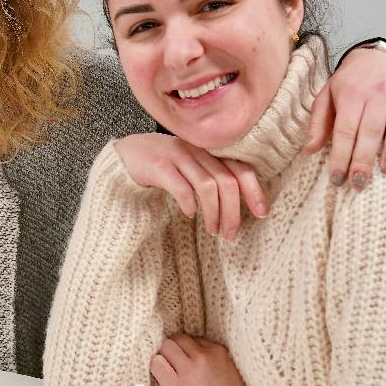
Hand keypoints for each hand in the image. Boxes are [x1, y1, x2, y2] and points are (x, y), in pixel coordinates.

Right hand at [112, 133, 266, 240]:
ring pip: (207, 186)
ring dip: (213, 213)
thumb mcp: (192, 167)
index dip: (254, 191)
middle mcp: (197, 150)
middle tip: (231, 235)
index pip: (240, 168)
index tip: (261, 214)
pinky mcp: (158, 165)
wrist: (124, 154)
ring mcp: (177, 155)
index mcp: (209, 150)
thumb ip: (213, 176)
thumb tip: (241, 203)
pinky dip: (190, 204)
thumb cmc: (164, 166)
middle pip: (226, 181)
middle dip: (233, 212)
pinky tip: (189, 214)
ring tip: (212, 230)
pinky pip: (181, 187)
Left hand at [304, 45, 385, 189]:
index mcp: (351, 95)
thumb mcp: (326, 96)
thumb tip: (308, 150)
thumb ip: (318, 123)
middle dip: (363, 159)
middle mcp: (376, 94)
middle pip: (370, 130)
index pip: (344, 130)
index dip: (340, 156)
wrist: (374, 58)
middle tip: (358, 183)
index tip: (337, 179)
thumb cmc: (348, 84)